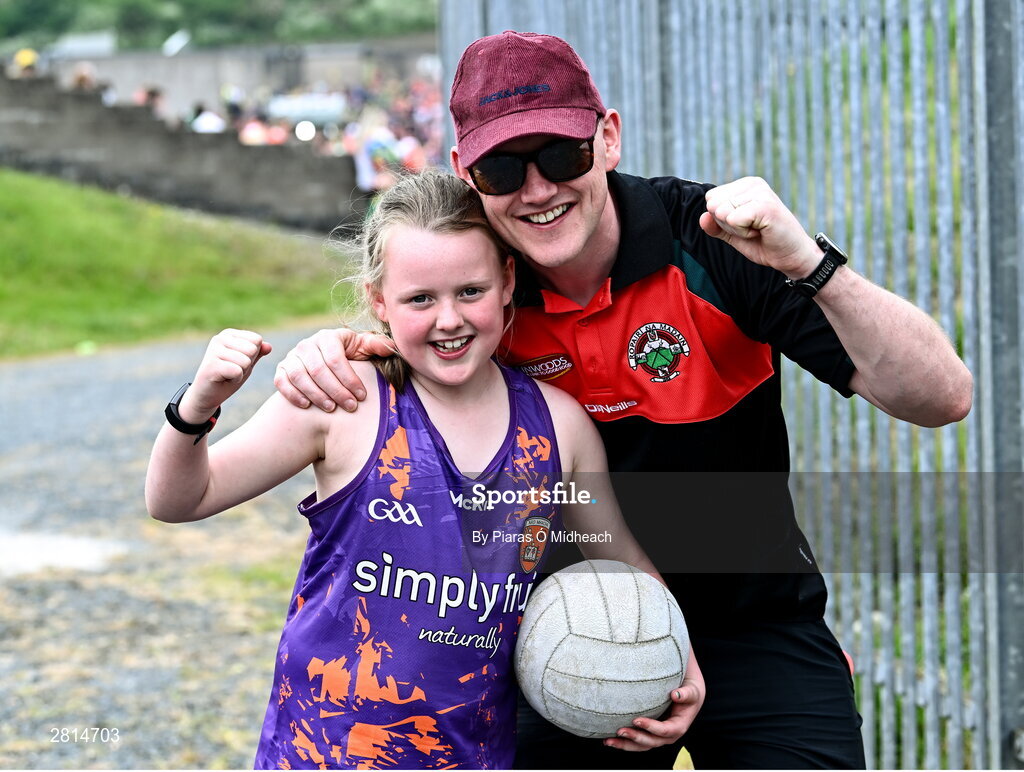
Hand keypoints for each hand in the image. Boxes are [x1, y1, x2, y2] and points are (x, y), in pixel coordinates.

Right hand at [182, 329, 271, 420]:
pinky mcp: (211, 364)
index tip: (238, 362)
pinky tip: (223, 379)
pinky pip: (237, 371)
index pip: (257, 340)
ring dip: (241, 373)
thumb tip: (269, 346)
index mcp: (229, 334)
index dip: (253, 356)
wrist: (207, 395)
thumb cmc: (228, 377)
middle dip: (247, 365)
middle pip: (252, 350)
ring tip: (227, 374)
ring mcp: (213, 350)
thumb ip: (258, 354)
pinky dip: (235, 379)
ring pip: (246, 361)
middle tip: (232, 370)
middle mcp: (219, 338)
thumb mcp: (246, 364)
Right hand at [273, 328, 395, 411]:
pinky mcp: (281, 370)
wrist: (327, 364)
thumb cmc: (350, 357)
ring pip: (300, 376)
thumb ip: (376, 346)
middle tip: (350, 406)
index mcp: (328, 337)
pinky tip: (307, 406)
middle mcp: (307, 344)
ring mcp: (292, 357)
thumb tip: (389, 347)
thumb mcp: (363, 350)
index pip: (336, 359)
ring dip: (316, 394)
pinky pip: (282, 381)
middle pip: (318, 370)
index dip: (349, 379)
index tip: (361, 396)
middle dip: (336, 390)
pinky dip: (293, 394)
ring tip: (332, 409)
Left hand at [603, 649, 704, 751]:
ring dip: (625, 745)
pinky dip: (623, 742)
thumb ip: (686, 693)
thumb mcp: (692, 691)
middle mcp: (668, 735)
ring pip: (641, 746)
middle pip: (651, 742)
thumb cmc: (689, 692)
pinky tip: (608, 739)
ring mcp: (658, 737)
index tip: (636, 720)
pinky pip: (636, 741)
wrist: (687, 695)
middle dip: (635, 738)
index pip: (665, 730)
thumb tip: (675, 694)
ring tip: (608, 741)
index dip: (651, 727)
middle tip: (620, 731)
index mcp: (679, 726)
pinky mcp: (649, 734)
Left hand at [701, 176, 821, 278]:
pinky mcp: (764, 205)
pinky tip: (761, 231)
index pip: (711, 199)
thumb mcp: (733, 234)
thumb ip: (715, 226)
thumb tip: (703, 217)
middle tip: (752, 228)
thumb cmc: (764, 243)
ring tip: (758, 229)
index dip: (722, 219)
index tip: (745, 224)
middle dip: (728, 224)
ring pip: (722, 213)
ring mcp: (760, 192)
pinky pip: (733, 219)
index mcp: (745, 185)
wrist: (790, 256)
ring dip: (737, 229)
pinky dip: (743, 232)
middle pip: (714, 205)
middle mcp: (753, 184)